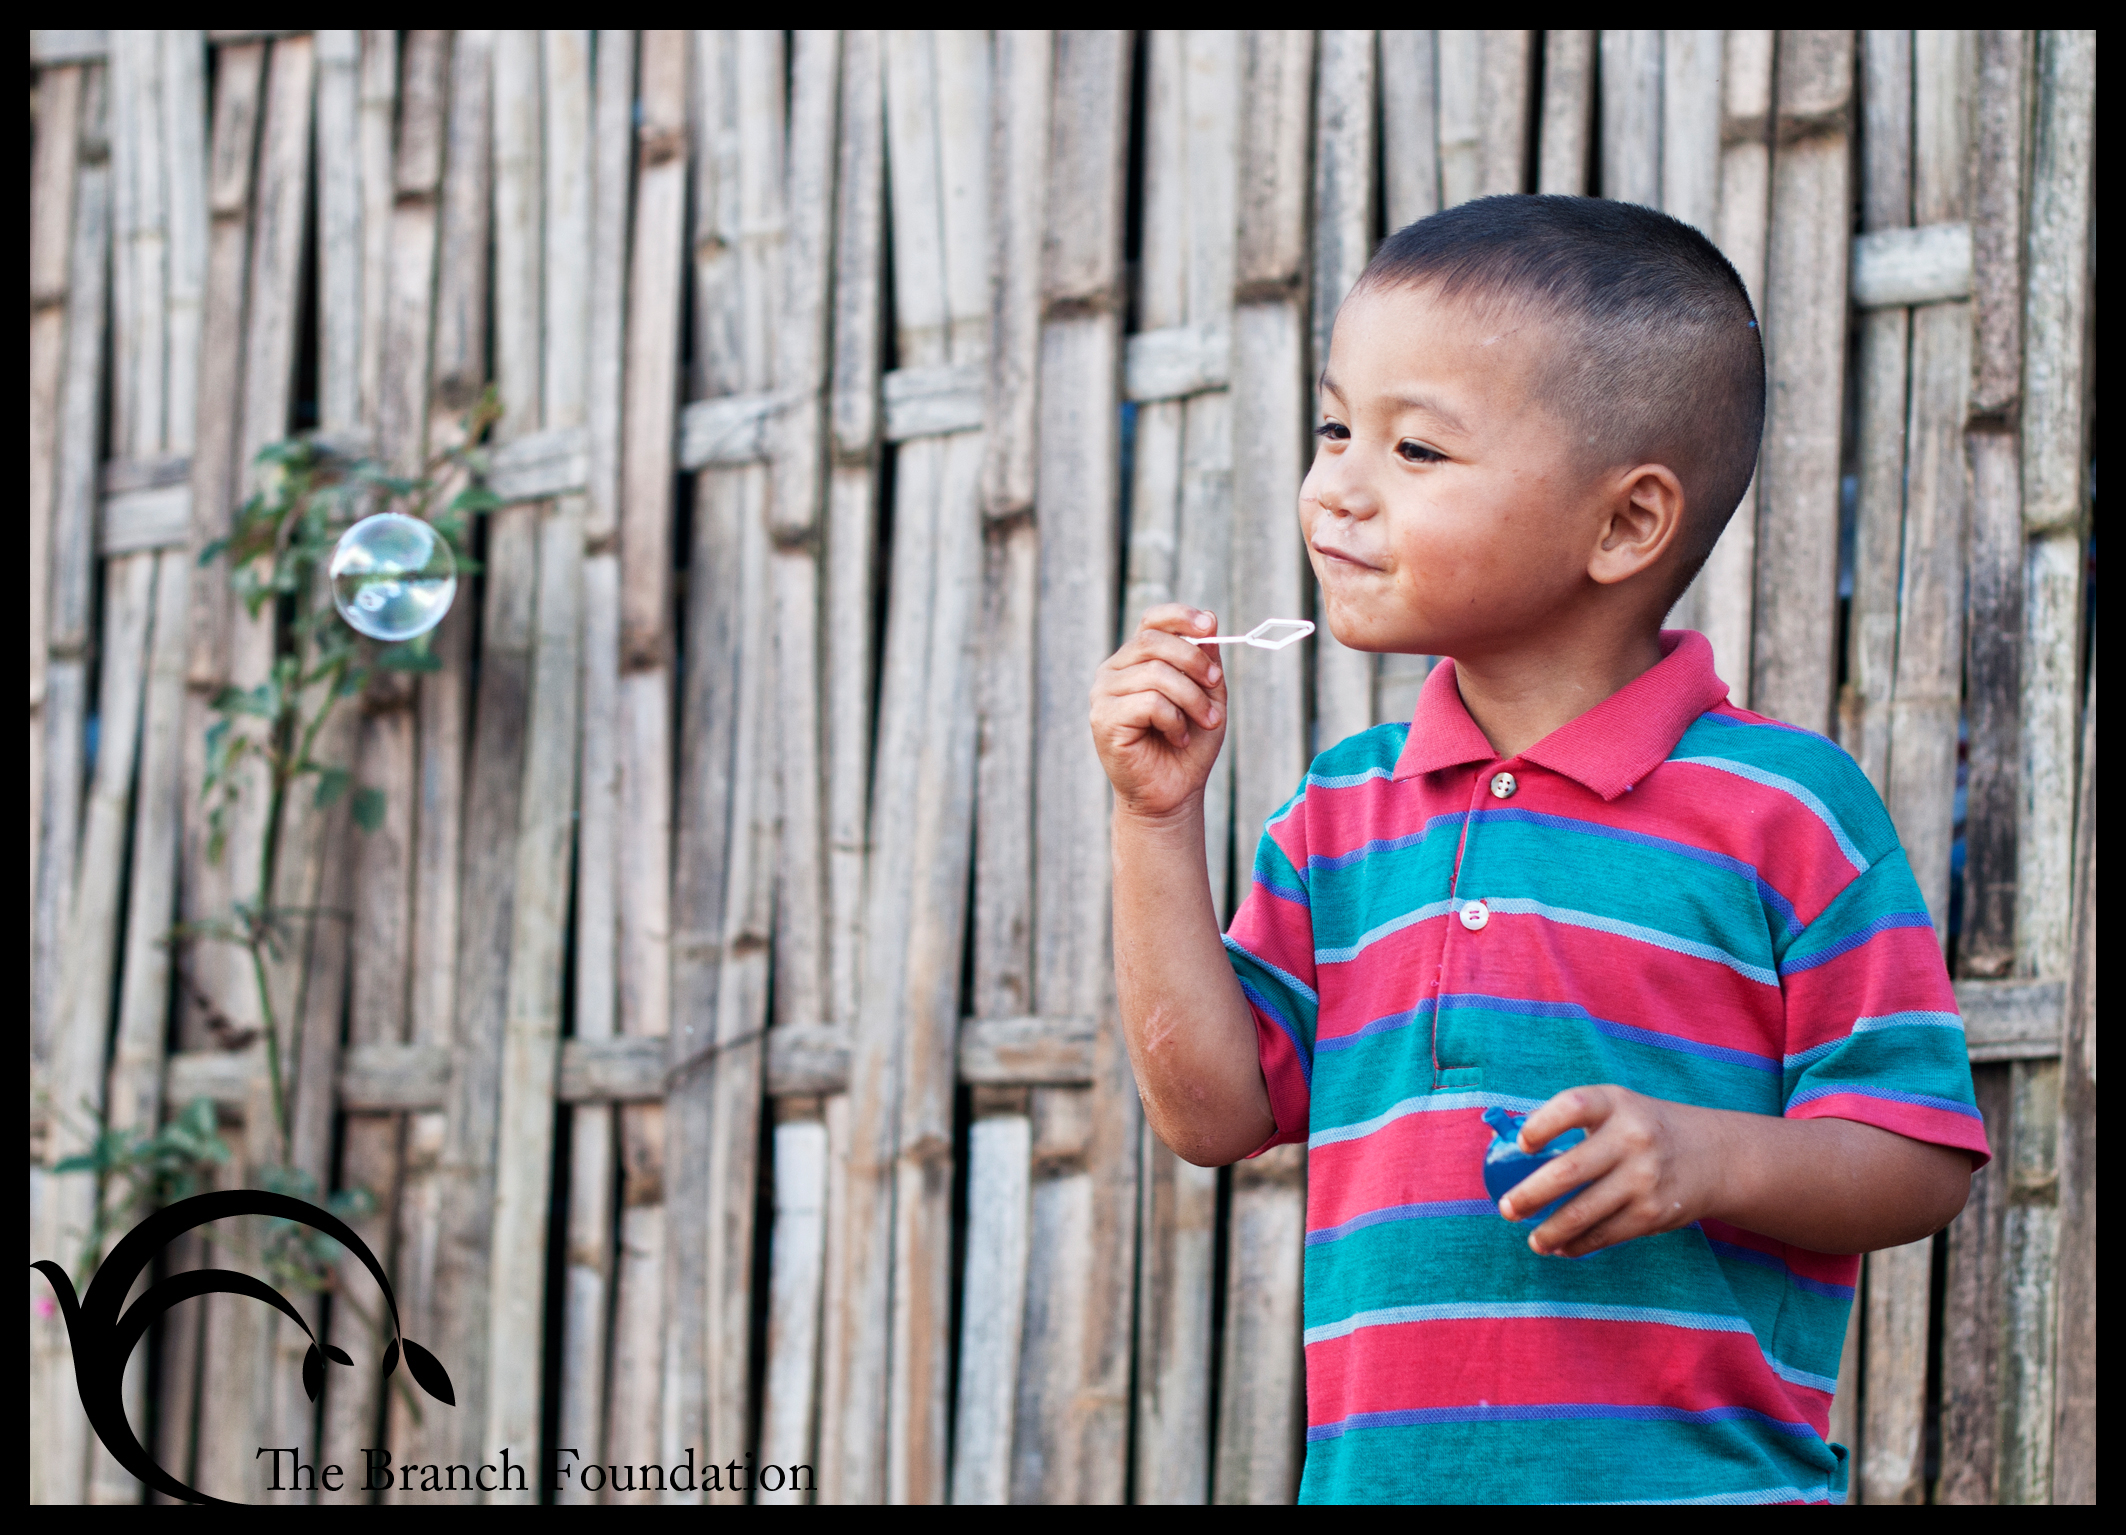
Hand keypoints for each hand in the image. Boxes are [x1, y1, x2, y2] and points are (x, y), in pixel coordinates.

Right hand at [1091, 605, 1228, 820]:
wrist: (1172, 794)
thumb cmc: (1188, 746)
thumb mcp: (1207, 695)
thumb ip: (1206, 660)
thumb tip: (1211, 619)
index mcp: (1136, 660)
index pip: (1152, 621)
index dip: (1180, 616)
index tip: (1210, 626)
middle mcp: (1114, 671)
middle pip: (1154, 642)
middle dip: (1194, 662)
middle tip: (1216, 686)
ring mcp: (1103, 694)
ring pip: (1156, 673)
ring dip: (1191, 698)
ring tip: (1204, 722)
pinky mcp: (1103, 718)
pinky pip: (1148, 702)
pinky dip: (1174, 720)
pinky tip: (1177, 737)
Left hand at [1501, 1085, 1715, 1257]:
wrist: (1711, 1155)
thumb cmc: (1640, 1128)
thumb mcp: (1614, 1108)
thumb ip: (1568, 1121)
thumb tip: (1507, 1145)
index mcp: (1613, 1104)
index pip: (1571, 1107)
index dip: (1541, 1125)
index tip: (1522, 1145)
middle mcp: (1630, 1138)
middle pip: (1569, 1170)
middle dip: (1530, 1195)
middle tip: (1506, 1209)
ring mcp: (1644, 1177)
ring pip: (1583, 1213)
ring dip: (1550, 1232)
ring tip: (1532, 1240)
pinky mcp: (1654, 1213)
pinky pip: (1605, 1234)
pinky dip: (1578, 1245)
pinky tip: (1562, 1247)